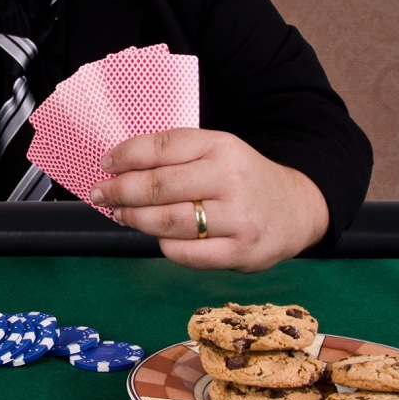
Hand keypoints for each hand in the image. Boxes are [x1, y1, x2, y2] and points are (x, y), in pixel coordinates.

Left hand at [89, 128, 329, 271]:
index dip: (126, 155)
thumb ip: (175, 156)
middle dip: (120, 190)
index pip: (163, 146)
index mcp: (222, 146)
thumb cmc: (243, 179)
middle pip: (159, 186)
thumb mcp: (218, 152)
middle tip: (101, 194)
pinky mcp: (241, 253)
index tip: (105, 164)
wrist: (297, 209)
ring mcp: (238, 218)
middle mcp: (231, 179)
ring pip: (168, 222)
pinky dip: (164, 246)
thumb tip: (118, 167)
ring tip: (121, 215)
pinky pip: (187, 253)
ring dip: (135, 219)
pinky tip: (158, 238)